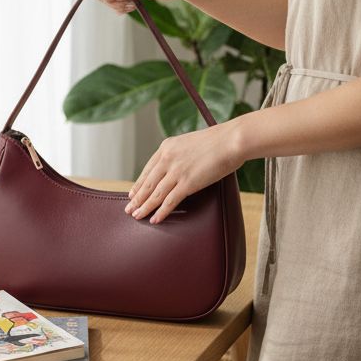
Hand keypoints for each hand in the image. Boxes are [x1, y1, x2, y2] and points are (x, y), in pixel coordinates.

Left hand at [123, 119, 243, 223]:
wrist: (231, 140)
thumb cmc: (218, 141)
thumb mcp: (191, 143)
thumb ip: (181, 154)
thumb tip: (179, 166)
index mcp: (167, 146)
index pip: (148, 169)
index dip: (139, 183)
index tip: (132, 193)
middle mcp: (167, 158)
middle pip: (147, 183)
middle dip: (137, 198)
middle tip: (128, 209)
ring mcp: (176, 171)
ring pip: (155, 194)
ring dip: (144, 207)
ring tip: (137, 216)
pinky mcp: (187, 183)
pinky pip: (169, 201)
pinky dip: (160, 212)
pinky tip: (154, 220)